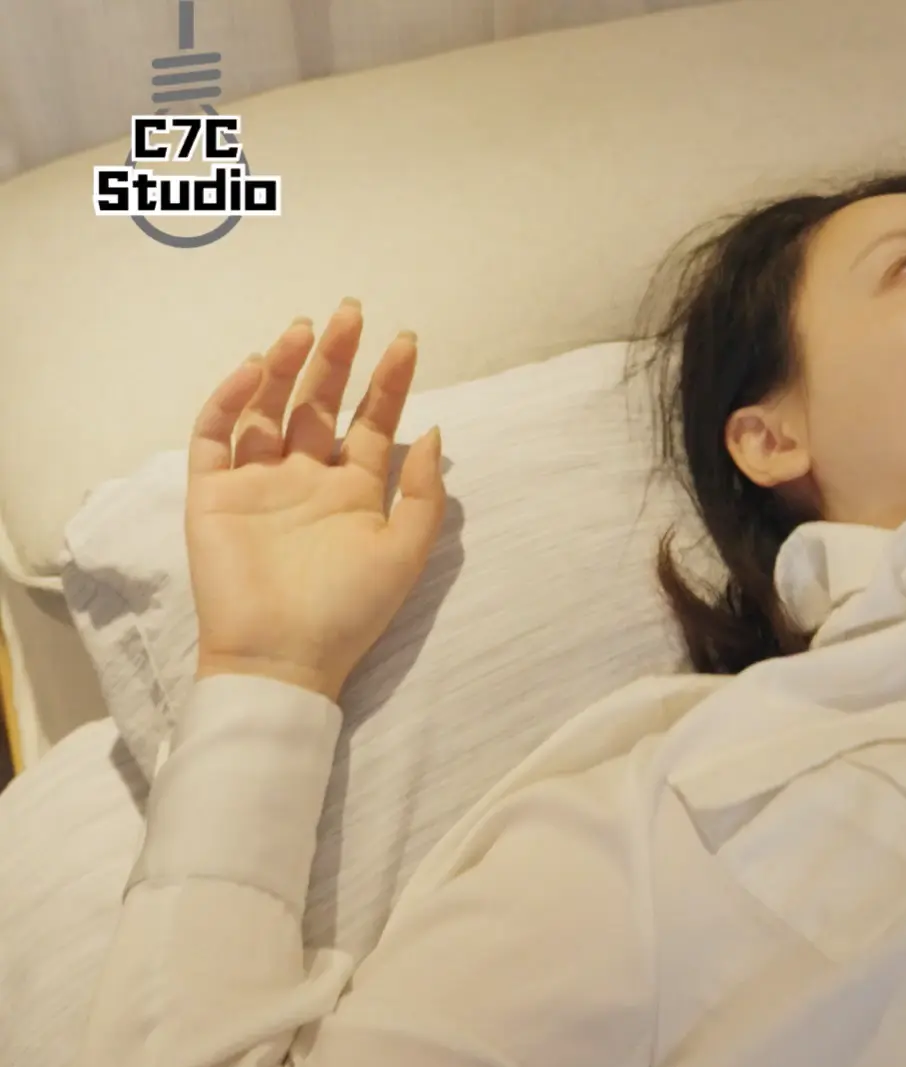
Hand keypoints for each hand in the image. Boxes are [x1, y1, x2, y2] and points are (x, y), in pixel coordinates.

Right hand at [186, 299, 446, 700]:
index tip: (406, 341)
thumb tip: (436, 432)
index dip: (388, 382)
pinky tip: (255, 369)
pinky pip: (216, 435)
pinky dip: (231, 399)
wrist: (283, 658)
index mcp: (354, 490)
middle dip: (336, 357)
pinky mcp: (212, 494)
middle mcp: (305, 477)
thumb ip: (421, 493)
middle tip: (351, 312)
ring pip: (268, 408)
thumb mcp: (404, 551)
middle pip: (319, 403)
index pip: (372, 420)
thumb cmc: (349, 611)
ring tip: (305, 329)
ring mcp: (258, 482)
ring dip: (284, 367)